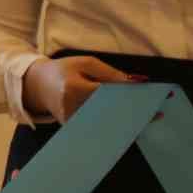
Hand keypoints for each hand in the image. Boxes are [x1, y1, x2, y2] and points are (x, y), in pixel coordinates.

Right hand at [22, 55, 142, 123]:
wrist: (36, 85)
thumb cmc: (63, 70)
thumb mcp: (84, 63)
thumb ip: (109, 73)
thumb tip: (136, 83)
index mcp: (74, 87)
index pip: (108, 94)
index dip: (130, 98)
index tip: (152, 102)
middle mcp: (72, 107)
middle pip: (110, 113)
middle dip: (134, 114)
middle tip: (156, 115)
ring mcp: (71, 121)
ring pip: (106, 124)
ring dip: (128, 122)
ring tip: (147, 120)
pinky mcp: (72, 128)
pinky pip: (98, 128)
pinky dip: (115, 126)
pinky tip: (130, 125)